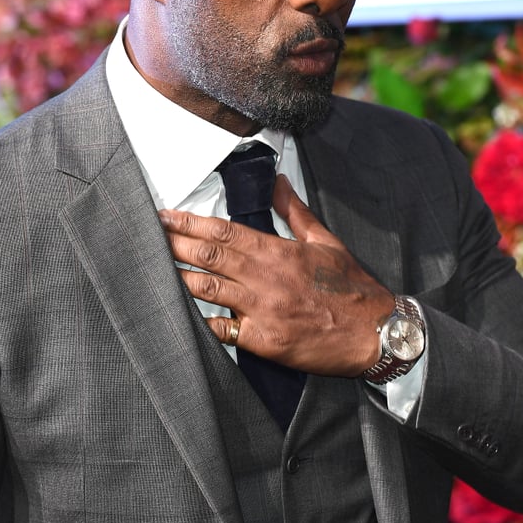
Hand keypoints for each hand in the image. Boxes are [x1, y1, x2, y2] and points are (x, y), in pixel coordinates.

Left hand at [158, 175, 393, 375]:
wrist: (374, 332)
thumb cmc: (351, 288)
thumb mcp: (326, 242)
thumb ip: (295, 212)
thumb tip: (278, 181)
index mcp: (278, 251)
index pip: (224, 231)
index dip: (189, 223)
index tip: (165, 217)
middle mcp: (266, 278)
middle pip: (209, 256)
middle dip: (174, 245)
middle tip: (147, 236)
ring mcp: (263, 310)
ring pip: (209, 290)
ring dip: (179, 277)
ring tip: (153, 268)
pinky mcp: (264, 341)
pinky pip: (223, 330)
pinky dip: (201, 322)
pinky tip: (179, 315)